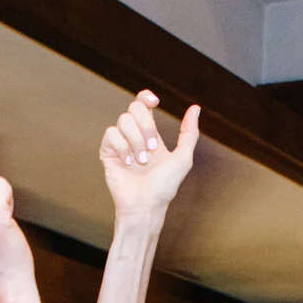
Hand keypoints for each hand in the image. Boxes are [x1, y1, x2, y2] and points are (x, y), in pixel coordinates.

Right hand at [99, 91, 200, 220]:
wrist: (146, 205)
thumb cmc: (165, 186)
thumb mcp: (183, 158)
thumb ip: (189, 133)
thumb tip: (195, 108)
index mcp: (150, 134)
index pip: (143, 104)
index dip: (146, 97)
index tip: (155, 102)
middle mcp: (134, 136)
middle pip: (134, 108)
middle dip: (146, 126)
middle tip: (152, 148)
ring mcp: (120, 143)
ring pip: (123, 120)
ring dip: (136, 141)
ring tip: (141, 161)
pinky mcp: (107, 152)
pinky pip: (111, 134)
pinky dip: (122, 147)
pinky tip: (128, 164)